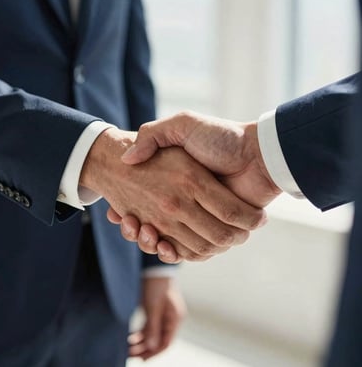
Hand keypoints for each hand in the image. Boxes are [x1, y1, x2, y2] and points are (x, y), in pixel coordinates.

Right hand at [80, 127, 265, 260]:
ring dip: (155, 244)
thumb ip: (153, 134)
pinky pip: (194, 251)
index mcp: (179, 183)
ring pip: (171, 243)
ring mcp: (203, 217)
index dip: (129, 214)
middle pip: (155, 227)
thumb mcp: (183, 124)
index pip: (145, 203)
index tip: (118, 215)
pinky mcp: (218, 230)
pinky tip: (165, 245)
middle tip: (130, 224)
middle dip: (139, 232)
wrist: (258, 153)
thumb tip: (126, 158)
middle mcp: (187, 202)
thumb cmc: (221, 137)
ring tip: (146, 233)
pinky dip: (178, 254)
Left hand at [129, 277, 185, 359]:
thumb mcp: (153, 307)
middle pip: (159, 340)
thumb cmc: (156, 284)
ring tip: (128, 348)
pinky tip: (131, 338)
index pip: (166, 342)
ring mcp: (162, 314)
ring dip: (141, 342)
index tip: (141, 359)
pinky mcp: (154, 310)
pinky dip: (141, 333)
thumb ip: (153, 327)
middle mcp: (170, 318)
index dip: (154, 352)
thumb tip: (152, 347)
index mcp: (175, 318)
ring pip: (152, 334)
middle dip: (145, 348)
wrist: (153, 267)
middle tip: (130, 354)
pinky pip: (148, 327)